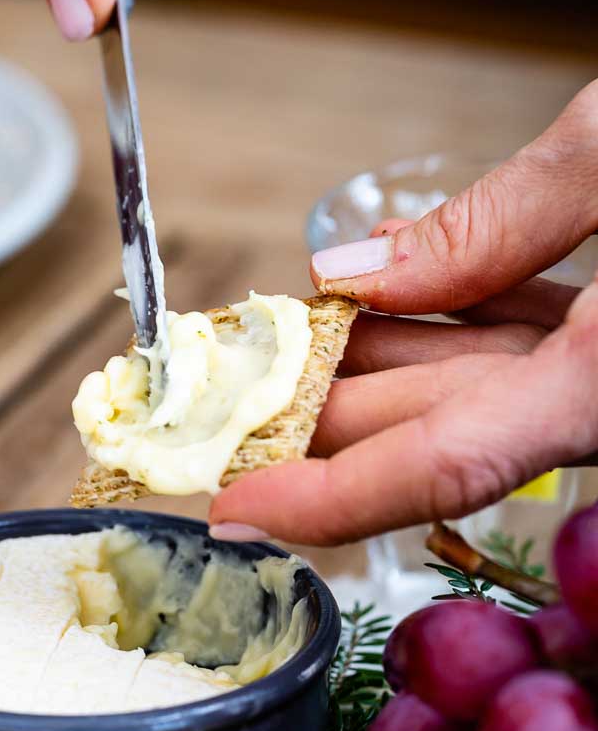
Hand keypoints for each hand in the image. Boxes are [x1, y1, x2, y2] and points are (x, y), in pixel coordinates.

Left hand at [210, 80, 597, 544]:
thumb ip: (494, 223)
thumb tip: (361, 269)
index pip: (450, 462)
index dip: (329, 496)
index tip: (230, 508)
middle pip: (442, 425)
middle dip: (319, 418)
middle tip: (209, 405)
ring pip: (477, 385)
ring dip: (369, 371)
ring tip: (261, 349)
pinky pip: (522, 346)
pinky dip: (443, 330)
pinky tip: (369, 310)